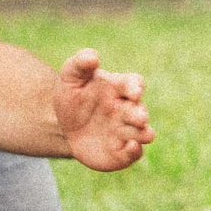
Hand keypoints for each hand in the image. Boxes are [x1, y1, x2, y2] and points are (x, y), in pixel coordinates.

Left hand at [54, 50, 153, 171]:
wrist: (65, 125)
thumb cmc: (74, 95)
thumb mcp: (71, 76)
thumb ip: (81, 63)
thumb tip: (93, 57)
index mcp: (120, 88)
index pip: (134, 84)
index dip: (136, 87)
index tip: (134, 90)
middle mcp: (128, 109)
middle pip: (140, 111)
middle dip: (141, 114)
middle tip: (139, 117)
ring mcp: (126, 131)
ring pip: (142, 132)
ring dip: (144, 133)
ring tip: (145, 134)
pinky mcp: (121, 152)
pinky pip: (133, 154)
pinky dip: (135, 152)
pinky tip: (132, 148)